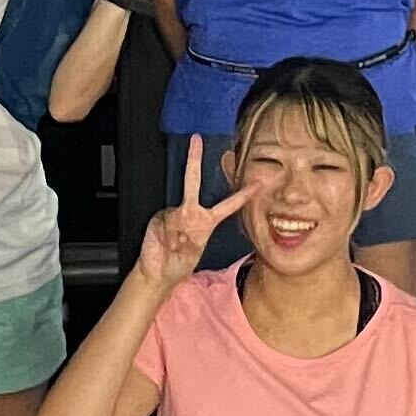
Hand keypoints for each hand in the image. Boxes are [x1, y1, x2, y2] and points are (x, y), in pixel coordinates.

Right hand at [137, 136, 247, 296]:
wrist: (158, 274)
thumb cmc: (179, 264)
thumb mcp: (194, 253)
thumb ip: (192, 240)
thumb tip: (184, 231)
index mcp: (206, 221)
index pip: (228, 205)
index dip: (242, 195)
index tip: (257, 184)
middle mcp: (190, 213)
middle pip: (193, 181)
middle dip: (193, 160)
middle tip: (196, 141)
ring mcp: (173, 214)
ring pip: (179, 214)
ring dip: (179, 234)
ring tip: (176, 248)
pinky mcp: (159, 218)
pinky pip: (167, 223)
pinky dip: (169, 236)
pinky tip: (168, 244)